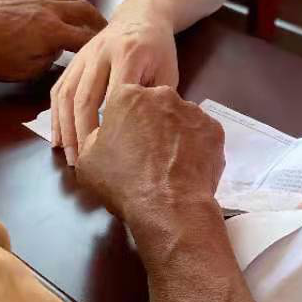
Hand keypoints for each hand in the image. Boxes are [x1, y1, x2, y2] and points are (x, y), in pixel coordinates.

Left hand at [0, 0, 106, 81]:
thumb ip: (46, 61)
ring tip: (73, 16)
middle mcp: (48, 8)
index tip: (108, 49)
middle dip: (96, 19)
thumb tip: (55, 53)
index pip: (86, 37)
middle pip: (83, 9)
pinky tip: (40, 8)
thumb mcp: (21, 71)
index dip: (99, 44)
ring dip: (72, 6)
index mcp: (53, 30)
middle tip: (103, 28)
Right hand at [49, 13, 177, 165]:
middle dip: (80, 133)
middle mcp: (101, 53)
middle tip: (82, 162)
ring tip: (67, 154)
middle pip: (84, 97)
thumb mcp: (168, 72)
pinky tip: (58, 136)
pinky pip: (59, 87)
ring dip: (64, 127)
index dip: (107, 127)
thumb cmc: (158, 50)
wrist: (142, 16)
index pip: (113, 96)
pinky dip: (55, 114)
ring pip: (66, 93)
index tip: (107, 154)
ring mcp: (84, 55)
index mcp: (128, 55)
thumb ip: (158, 100)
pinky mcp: (74, 59)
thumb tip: (149, 136)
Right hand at [76, 84, 224, 232]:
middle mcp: (162, 94)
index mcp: (127, 95)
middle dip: (150, 122)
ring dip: (174, 133)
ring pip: (180, 118)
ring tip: (170, 163)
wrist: (169, 207)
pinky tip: (188, 167)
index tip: (124, 138)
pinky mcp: (214, 129)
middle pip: (154, 104)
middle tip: (147, 152)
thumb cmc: (122, 182)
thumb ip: (92, 139)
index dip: (123, 119)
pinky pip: (201, 134)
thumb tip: (102, 135)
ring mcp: (192, 110)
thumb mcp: (86, 162)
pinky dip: (196, 147)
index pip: (123, 98)